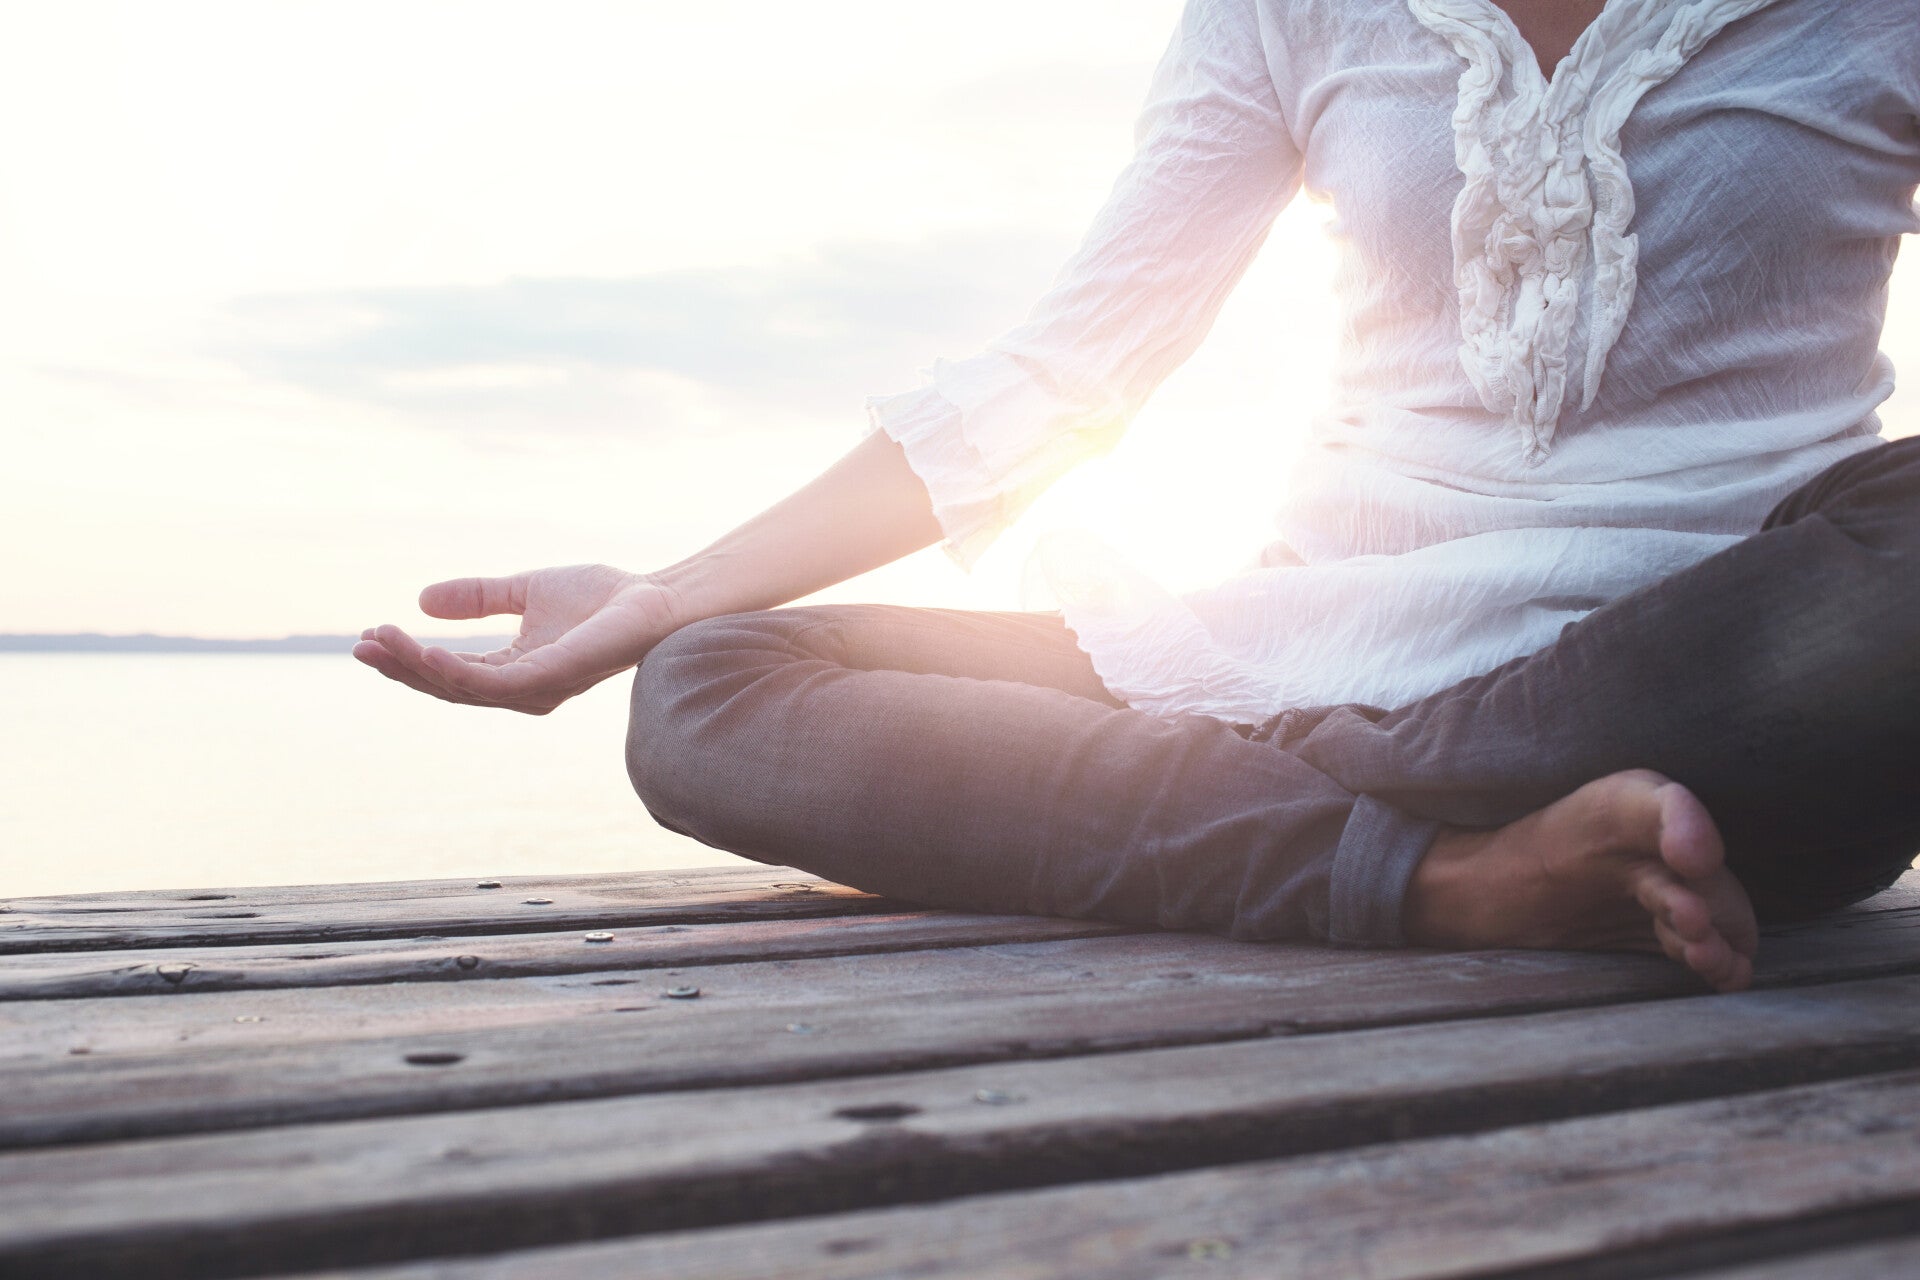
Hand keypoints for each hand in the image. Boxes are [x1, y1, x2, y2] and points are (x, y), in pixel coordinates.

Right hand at [354, 564, 689, 713]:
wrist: (653, 597)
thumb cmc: (602, 598)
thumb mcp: (524, 590)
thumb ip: (478, 598)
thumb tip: (421, 600)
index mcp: (515, 671)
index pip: (451, 672)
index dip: (409, 656)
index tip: (370, 633)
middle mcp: (523, 689)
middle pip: (448, 687)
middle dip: (402, 667)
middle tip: (361, 644)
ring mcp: (537, 689)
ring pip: (461, 687)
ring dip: (417, 665)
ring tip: (381, 640)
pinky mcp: (552, 678)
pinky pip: (493, 684)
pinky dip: (456, 670)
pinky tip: (428, 652)